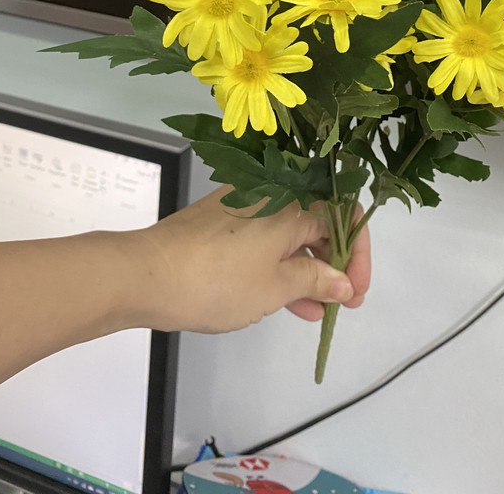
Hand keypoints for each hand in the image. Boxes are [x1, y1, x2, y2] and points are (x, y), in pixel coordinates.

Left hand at [133, 186, 371, 333]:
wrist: (145, 274)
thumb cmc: (217, 280)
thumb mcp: (275, 287)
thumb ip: (316, 281)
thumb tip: (344, 283)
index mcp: (292, 200)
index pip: (344, 215)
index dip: (358, 254)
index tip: (356, 292)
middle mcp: (272, 192)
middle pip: (318, 220)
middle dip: (335, 263)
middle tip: (341, 303)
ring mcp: (245, 203)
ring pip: (290, 232)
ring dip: (308, 269)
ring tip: (315, 312)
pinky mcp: (223, 218)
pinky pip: (265, 237)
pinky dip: (279, 265)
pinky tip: (284, 300)